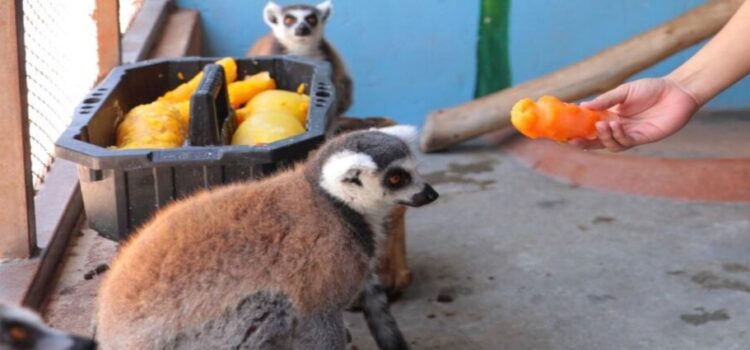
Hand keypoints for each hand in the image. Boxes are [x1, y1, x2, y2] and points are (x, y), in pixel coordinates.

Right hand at [570, 77, 699, 151]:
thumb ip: (606, 100)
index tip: (565, 132)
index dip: (578, 132)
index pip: (591, 128)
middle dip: (585, 143)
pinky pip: (626, 142)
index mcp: (611, 116)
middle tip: (574, 141)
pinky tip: (616, 125)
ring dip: (603, 137)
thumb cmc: (652, 88)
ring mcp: (631, 135)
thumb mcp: (624, 91)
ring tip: (601, 124)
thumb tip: (583, 105)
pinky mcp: (643, 138)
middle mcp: (619, 128)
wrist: (678, 91)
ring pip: (611, 145)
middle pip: (597, 141)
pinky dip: (618, 135)